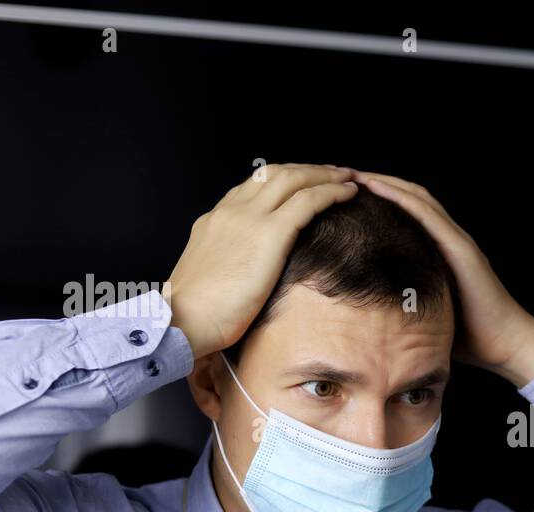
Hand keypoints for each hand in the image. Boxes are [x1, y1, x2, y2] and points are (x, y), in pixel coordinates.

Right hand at [165, 163, 358, 357]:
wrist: (184, 320)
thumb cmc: (196, 314)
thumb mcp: (210, 276)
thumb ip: (230, 262)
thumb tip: (248, 272)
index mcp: (216, 219)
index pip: (254, 185)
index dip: (285, 177)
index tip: (305, 180)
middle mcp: (232, 210)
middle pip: (276, 173)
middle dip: (309, 169)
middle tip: (335, 172)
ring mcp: (250, 218)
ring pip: (294, 179)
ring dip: (324, 174)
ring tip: (348, 177)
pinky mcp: (270, 234)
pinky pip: (308, 201)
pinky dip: (332, 192)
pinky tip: (349, 193)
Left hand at [351, 171, 533, 387]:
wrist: (506, 344)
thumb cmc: (469, 336)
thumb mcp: (427, 312)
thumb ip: (405, 301)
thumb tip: (366, 311)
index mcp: (440, 251)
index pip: (405, 212)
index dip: (377, 198)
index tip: (342, 194)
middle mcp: (449, 238)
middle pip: (408, 196)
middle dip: (374, 182)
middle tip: (338, 174)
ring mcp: (457, 241)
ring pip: (416, 197)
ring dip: (383, 182)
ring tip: (351, 173)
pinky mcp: (461, 250)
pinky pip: (427, 215)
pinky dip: (400, 198)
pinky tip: (376, 188)